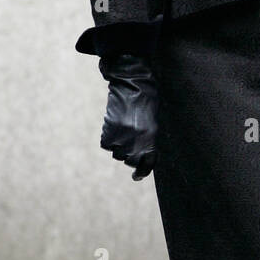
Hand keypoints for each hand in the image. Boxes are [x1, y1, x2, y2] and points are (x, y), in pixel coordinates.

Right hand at [98, 52, 159, 179]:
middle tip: (128, 142)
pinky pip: (106, 144)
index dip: (142, 171)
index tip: (136, 176)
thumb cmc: (147, 100)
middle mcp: (137, 141)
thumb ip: (147, 140)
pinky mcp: (109, 131)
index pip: (147, 163)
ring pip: (117, 154)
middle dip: (129, 155)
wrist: (133, 83)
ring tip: (122, 131)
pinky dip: (108, 138)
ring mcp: (123, 137)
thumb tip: (138, 158)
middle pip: (129, 160)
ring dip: (118, 146)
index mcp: (152, 139)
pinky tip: (113, 127)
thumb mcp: (153, 122)